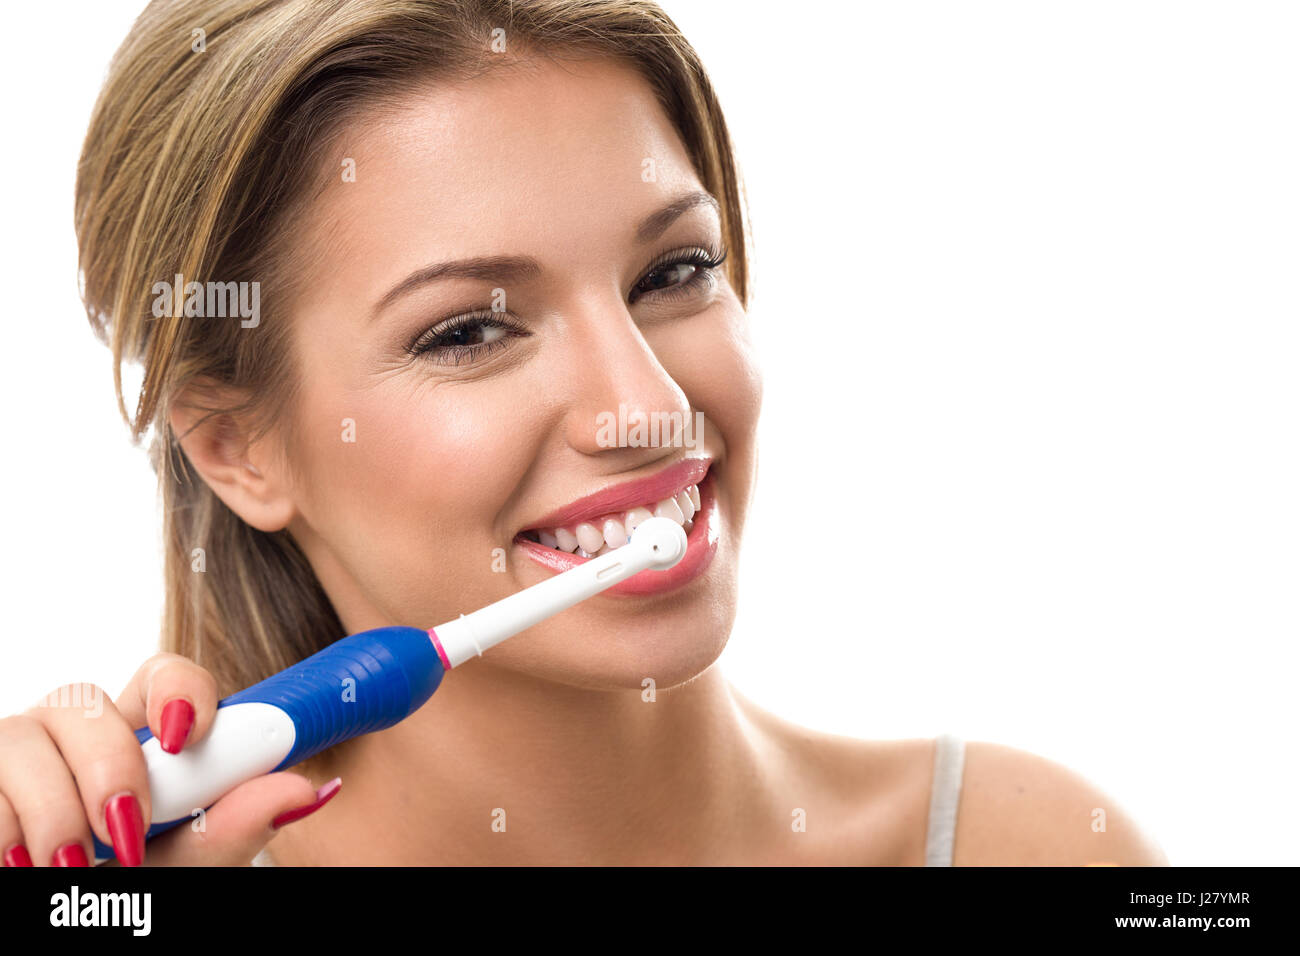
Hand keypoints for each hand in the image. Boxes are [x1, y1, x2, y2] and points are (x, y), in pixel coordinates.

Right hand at [0, 653, 339, 865]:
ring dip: (51, 809)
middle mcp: (76, 735)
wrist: (71, 925)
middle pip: (84, 699)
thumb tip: (307, 790)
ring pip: (21, 738)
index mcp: (143, 737)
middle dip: (108, 765)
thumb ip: (237, 825)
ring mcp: (18, 759)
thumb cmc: (135, 892)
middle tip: (129, 832)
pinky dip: (4, 828)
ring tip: (73, 871)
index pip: (165, 675)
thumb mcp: (192, 863)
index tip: (187, 736)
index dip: (179, 690)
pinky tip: (22, 867)